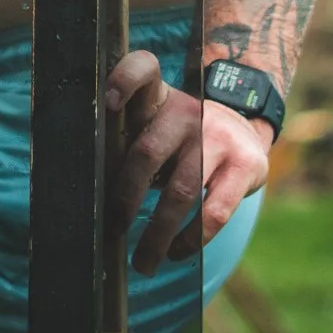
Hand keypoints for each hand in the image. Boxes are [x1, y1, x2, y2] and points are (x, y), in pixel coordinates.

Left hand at [104, 49, 272, 277]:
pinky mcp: (244, 165)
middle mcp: (188, 111)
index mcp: (160, 97)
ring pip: (181, 191)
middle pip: (148, 151)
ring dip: (158, 234)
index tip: (107, 101)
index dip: (125, 78)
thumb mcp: (157, 123)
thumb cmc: (180, 136)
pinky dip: (192, 238)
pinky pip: (213, 210)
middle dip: (125, 197)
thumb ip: (130, 141)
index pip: (144, 69)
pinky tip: (178, 252)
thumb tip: (88, 191)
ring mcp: (218, 137)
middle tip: (110, 229)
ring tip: (143, 263)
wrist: (244, 129)